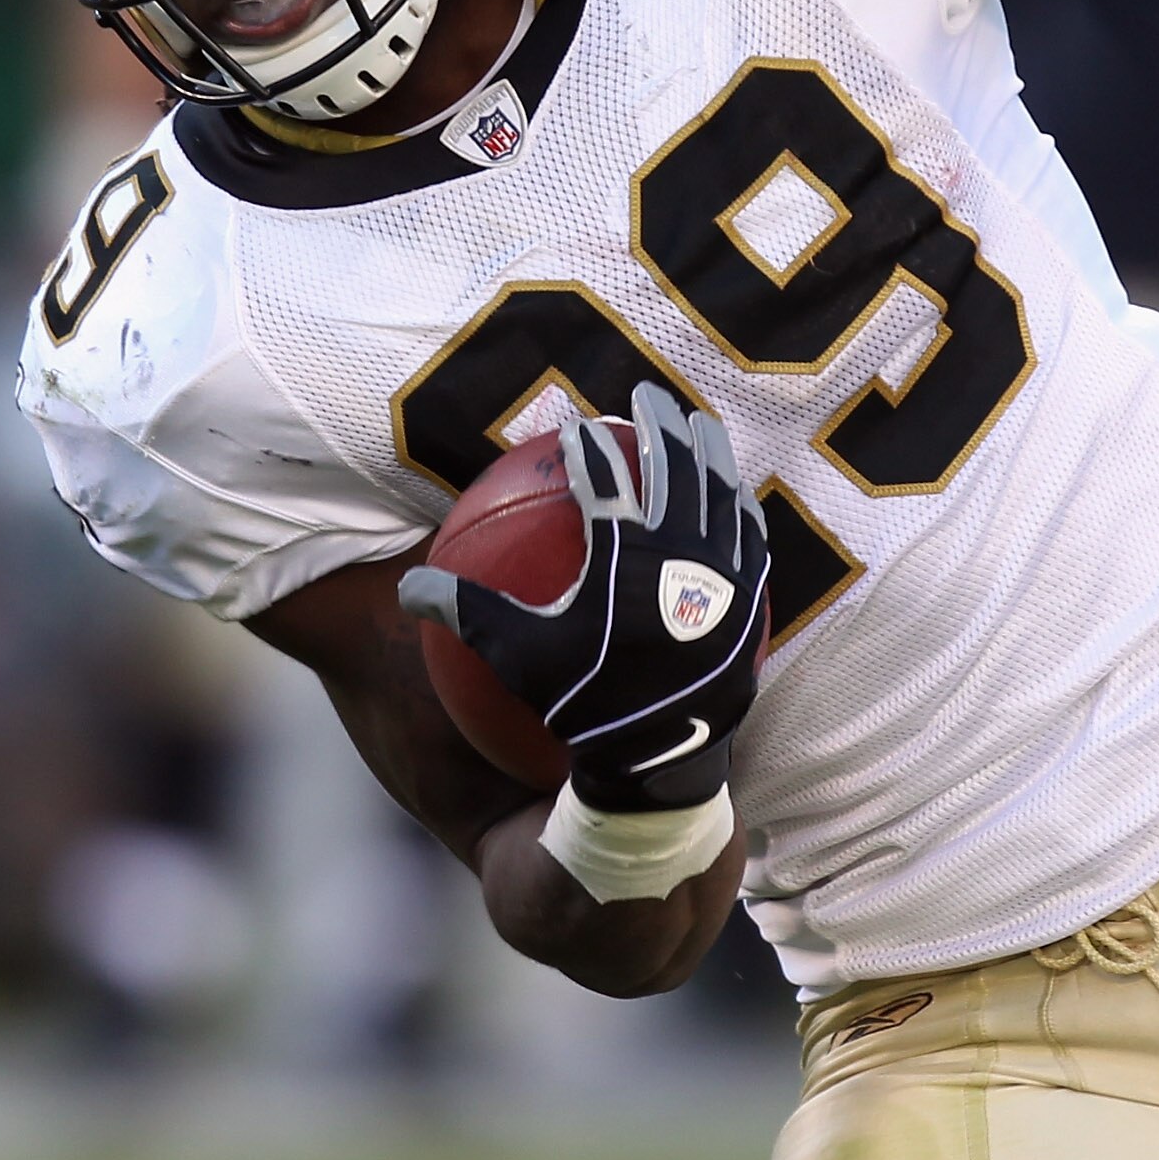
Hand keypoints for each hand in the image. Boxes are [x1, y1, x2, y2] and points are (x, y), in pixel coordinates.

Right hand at [400, 384, 768, 811]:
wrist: (659, 763)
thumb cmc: (583, 708)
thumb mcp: (516, 660)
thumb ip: (466, 615)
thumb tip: (407, 588)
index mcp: (621, 555)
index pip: (601, 479)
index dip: (586, 446)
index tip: (576, 424)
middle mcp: (678, 551)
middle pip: (671, 465)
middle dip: (657, 423)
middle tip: (645, 396)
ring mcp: (722, 571)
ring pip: (718, 489)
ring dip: (707, 450)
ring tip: (697, 423)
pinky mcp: (751, 597)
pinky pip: (748, 535)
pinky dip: (738, 506)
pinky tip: (734, 494)